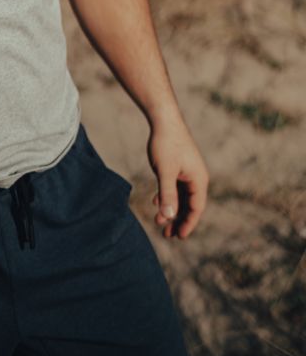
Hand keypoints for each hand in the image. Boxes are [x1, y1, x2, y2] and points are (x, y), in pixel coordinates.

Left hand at [147, 117, 208, 239]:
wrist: (164, 119)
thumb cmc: (166, 144)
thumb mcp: (165, 172)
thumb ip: (167, 195)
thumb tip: (169, 217)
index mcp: (198, 180)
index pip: (196, 208)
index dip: (188, 224)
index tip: (178, 236)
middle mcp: (196, 177)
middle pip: (189, 205)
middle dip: (178, 220)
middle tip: (167, 235)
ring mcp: (188, 171)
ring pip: (182, 196)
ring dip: (172, 209)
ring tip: (160, 223)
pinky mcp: (179, 166)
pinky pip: (176, 187)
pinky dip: (168, 196)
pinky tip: (156, 202)